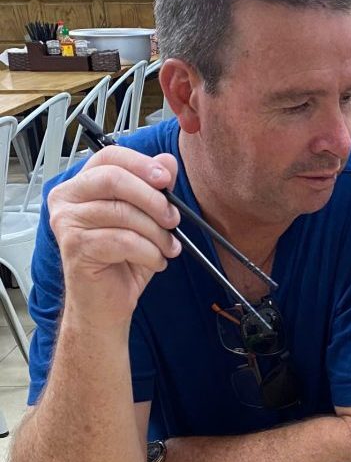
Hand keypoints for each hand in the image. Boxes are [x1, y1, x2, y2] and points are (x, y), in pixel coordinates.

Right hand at [48, 147, 181, 328]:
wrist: (105, 304)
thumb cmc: (122, 261)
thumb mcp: (147, 220)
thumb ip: (154, 189)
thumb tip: (167, 162)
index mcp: (82, 184)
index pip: (110, 157)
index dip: (141, 164)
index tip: (166, 179)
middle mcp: (67, 198)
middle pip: (114, 179)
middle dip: (153, 199)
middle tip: (173, 219)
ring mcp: (67, 222)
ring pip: (123, 213)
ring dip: (156, 233)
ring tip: (167, 248)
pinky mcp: (75, 247)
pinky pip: (123, 241)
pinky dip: (149, 253)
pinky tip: (155, 262)